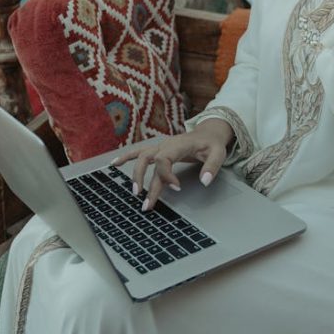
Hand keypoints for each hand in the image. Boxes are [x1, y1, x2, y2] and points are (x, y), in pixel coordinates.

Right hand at [111, 118, 234, 210]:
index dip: (167, 176)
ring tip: (133, 192)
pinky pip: (139, 152)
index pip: (164, 159)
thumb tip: (205, 181)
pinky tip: (114, 164)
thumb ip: (212, 166)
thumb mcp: (218, 152)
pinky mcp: (158, 150)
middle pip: (148, 160)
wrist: (208, 132)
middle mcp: (166, 145)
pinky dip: (126, 157)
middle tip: (146, 201)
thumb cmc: (212, 143)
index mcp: (178, 145)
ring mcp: (160, 147)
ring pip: (142, 158)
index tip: (176, 189)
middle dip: (144, 180)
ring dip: (135, 174)